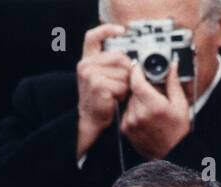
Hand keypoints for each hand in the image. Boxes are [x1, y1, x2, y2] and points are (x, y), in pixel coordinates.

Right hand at [76, 23, 132, 158]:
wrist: (90, 122)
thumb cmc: (101, 101)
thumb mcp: (102, 78)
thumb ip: (112, 65)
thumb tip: (134, 60)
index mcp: (87, 60)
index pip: (93, 37)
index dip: (107, 30)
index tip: (121, 31)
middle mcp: (86, 64)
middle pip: (120, 57)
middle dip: (127, 71)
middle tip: (123, 85)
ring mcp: (91, 74)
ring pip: (123, 72)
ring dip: (126, 85)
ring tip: (117, 94)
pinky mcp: (98, 85)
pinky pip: (122, 85)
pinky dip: (123, 94)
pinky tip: (115, 100)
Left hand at [119, 60, 191, 159]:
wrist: (172, 154)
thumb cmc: (178, 131)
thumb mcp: (180, 104)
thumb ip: (173, 83)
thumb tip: (172, 65)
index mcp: (154, 106)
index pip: (136, 81)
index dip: (136, 71)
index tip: (138, 66)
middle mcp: (139, 114)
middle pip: (133, 90)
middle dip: (142, 88)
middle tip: (153, 94)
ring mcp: (130, 122)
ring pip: (129, 100)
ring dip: (137, 100)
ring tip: (151, 109)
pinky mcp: (125, 129)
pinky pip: (126, 112)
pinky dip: (133, 110)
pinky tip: (144, 117)